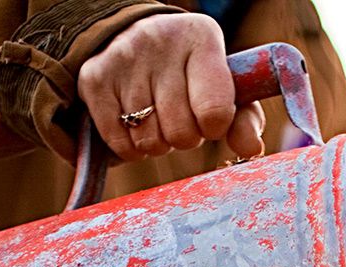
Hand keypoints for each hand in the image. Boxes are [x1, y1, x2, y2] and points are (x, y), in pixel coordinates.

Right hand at [78, 13, 264, 164]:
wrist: (138, 39)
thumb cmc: (193, 75)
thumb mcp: (226, 88)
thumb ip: (244, 120)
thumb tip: (251, 149)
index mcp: (201, 37)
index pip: (215, 111)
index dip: (213, 127)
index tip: (209, 117)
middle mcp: (160, 39)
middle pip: (181, 133)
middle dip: (184, 136)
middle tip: (179, 115)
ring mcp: (123, 57)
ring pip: (150, 141)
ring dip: (158, 142)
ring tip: (158, 116)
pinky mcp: (94, 77)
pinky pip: (121, 144)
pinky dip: (131, 147)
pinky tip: (135, 123)